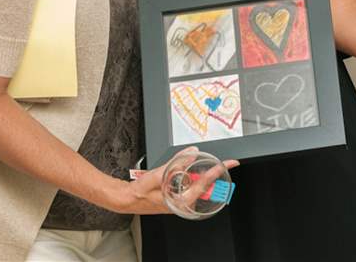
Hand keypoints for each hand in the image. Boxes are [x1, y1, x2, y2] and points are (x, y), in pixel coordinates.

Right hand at [111, 148, 239, 215]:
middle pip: (205, 186)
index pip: (203, 184)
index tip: (228, 164)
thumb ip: (176, 164)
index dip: (216, 172)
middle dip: (215, 174)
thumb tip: (192, 153)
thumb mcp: (158, 174)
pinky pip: (190, 186)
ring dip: (204, 175)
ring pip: (198, 186)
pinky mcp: (177, 197)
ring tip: (213, 165)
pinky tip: (193, 170)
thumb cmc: (140, 191)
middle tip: (228, 163)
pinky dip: (194, 177)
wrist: (128, 198)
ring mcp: (181, 201)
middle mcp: (183, 203)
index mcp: (180, 201)